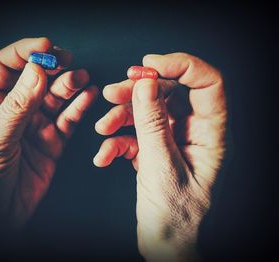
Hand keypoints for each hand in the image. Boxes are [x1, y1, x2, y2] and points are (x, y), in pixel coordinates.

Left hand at [0, 37, 97, 258]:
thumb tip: (36, 71)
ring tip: (82, 79)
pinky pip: (67, 120)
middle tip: (68, 61)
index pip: (6, 66)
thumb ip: (17, 106)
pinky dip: (79, 108)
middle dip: (53, 67)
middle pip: (35, 79)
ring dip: (69, 86)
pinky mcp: (52, 142)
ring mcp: (35, 126)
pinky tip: (88, 97)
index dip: (25, 53)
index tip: (45, 47)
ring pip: (55, 98)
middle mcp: (14, 111)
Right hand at [94, 53, 226, 260]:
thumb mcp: (161, 168)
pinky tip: (104, 156)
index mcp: (209, 134)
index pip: (206, 83)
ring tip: (103, 128)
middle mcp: (192, 132)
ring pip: (146, 111)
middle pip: (168, 93)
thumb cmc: (174, 217)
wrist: (162, 244)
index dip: (181, 66)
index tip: (149, 66)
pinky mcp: (152, 149)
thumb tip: (145, 85)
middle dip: (137, 91)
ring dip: (121, 116)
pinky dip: (116, 141)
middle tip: (112, 92)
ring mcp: (170, 140)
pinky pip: (134, 133)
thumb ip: (152, 124)